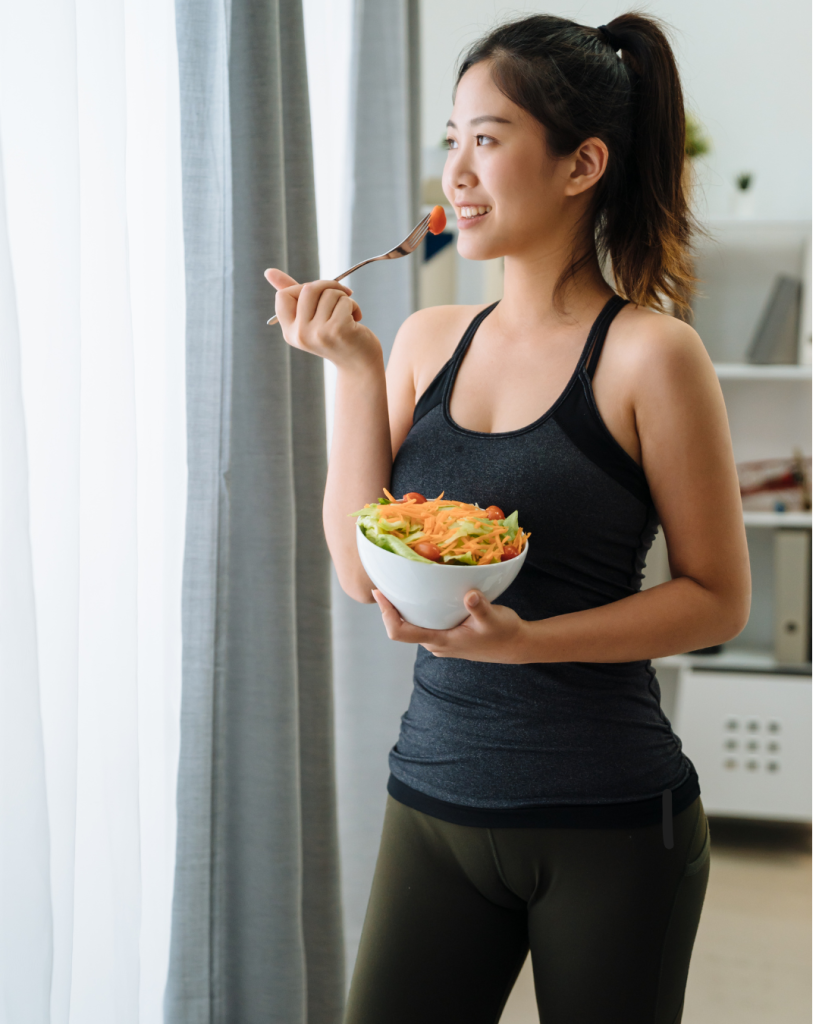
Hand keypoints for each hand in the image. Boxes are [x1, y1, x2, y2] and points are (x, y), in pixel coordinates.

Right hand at [264, 268, 380, 368]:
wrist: (359, 365)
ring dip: (343, 298)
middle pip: (308, 289)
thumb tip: (269, 271)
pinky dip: (354, 305)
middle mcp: (300, 334)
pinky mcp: (338, 330)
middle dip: (328, 287)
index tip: (318, 295)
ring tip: (347, 314)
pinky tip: (356, 319)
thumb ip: (293, 295)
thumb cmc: (336, 336)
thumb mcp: (311, 317)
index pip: (283, 296)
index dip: (302, 288)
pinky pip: (344, 300)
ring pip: (329, 293)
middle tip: (340, 296)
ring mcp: (318, 333)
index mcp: (290, 331)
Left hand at [372, 589, 528, 662]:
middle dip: (391, 606)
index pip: (401, 632)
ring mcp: (440, 641)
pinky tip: (423, 591)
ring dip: (405, 607)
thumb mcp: (494, 618)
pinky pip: (425, 621)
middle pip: (402, 626)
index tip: (379, 593)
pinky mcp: (447, 635)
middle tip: (385, 580)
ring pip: (413, 624)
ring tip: (400, 582)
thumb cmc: (504, 634)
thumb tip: (470, 594)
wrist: (516, 645)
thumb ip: (480, 608)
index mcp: (440, 641)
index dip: (386, 614)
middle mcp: (435, 643)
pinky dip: (420, 607)